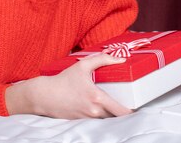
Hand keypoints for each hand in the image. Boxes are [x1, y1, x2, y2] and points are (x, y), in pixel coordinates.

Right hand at [6, 53, 132, 118]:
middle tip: (127, 105)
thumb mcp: (83, 65)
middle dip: (122, 113)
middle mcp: (94, 111)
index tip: (135, 107)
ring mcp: (87, 118)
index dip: (130, 111)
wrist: (44, 95)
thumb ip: (103, 59)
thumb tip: (120, 59)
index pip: (121, 111)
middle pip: (115, 117)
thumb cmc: (63, 80)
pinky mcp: (80, 122)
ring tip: (114, 106)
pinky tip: (99, 109)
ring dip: (111, 115)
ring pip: (106, 120)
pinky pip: (95, 121)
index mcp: (97, 98)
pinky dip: (100, 116)